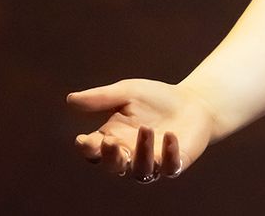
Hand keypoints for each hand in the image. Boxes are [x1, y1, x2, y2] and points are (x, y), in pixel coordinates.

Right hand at [67, 79, 216, 181]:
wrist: (193, 101)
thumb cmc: (156, 98)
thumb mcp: (128, 92)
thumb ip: (102, 97)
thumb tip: (70, 99)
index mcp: (112, 140)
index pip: (93, 152)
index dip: (87, 149)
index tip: (83, 140)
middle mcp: (130, 156)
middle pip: (114, 167)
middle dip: (110, 157)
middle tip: (109, 142)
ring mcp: (153, 163)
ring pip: (141, 171)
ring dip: (141, 153)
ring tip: (145, 129)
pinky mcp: (176, 163)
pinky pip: (170, 167)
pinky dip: (169, 154)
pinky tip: (170, 136)